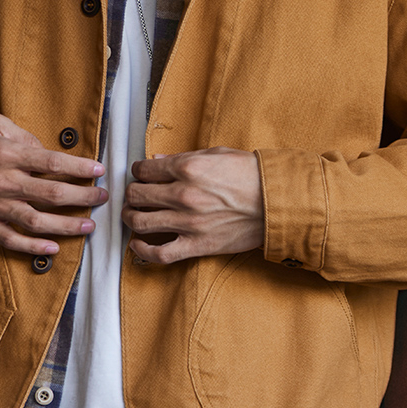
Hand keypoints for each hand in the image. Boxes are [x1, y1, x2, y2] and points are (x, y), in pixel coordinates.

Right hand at [0, 113, 106, 254]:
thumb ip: (24, 136)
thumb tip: (46, 150)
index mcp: (8, 154)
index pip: (55, 164)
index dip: (82, 169)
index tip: (99, 171)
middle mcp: (4, 182)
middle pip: (54, 195)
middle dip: (84, 197)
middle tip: (103, 198)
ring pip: (39, 222)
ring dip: (69, 226)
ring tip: (89, 225)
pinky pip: (12, 240)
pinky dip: (34, 248)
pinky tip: (54, 248)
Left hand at [122, 147, 263, 263]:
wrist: (277, 202)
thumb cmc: (250, 175)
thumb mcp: (216, 154)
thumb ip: (183, 157)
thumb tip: (156, 160)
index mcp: (187, 168)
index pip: (144, 170)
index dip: (138, 171)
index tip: (140, 175)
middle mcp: (183, 195)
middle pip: (136, 195)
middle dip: (130, 193)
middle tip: (134, 194)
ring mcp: (189, 222)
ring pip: (140, 222)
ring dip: (129, 218)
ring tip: (131, 215)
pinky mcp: (197, 245)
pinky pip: (160, 253)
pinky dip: (142, 250)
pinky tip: (137, 243)